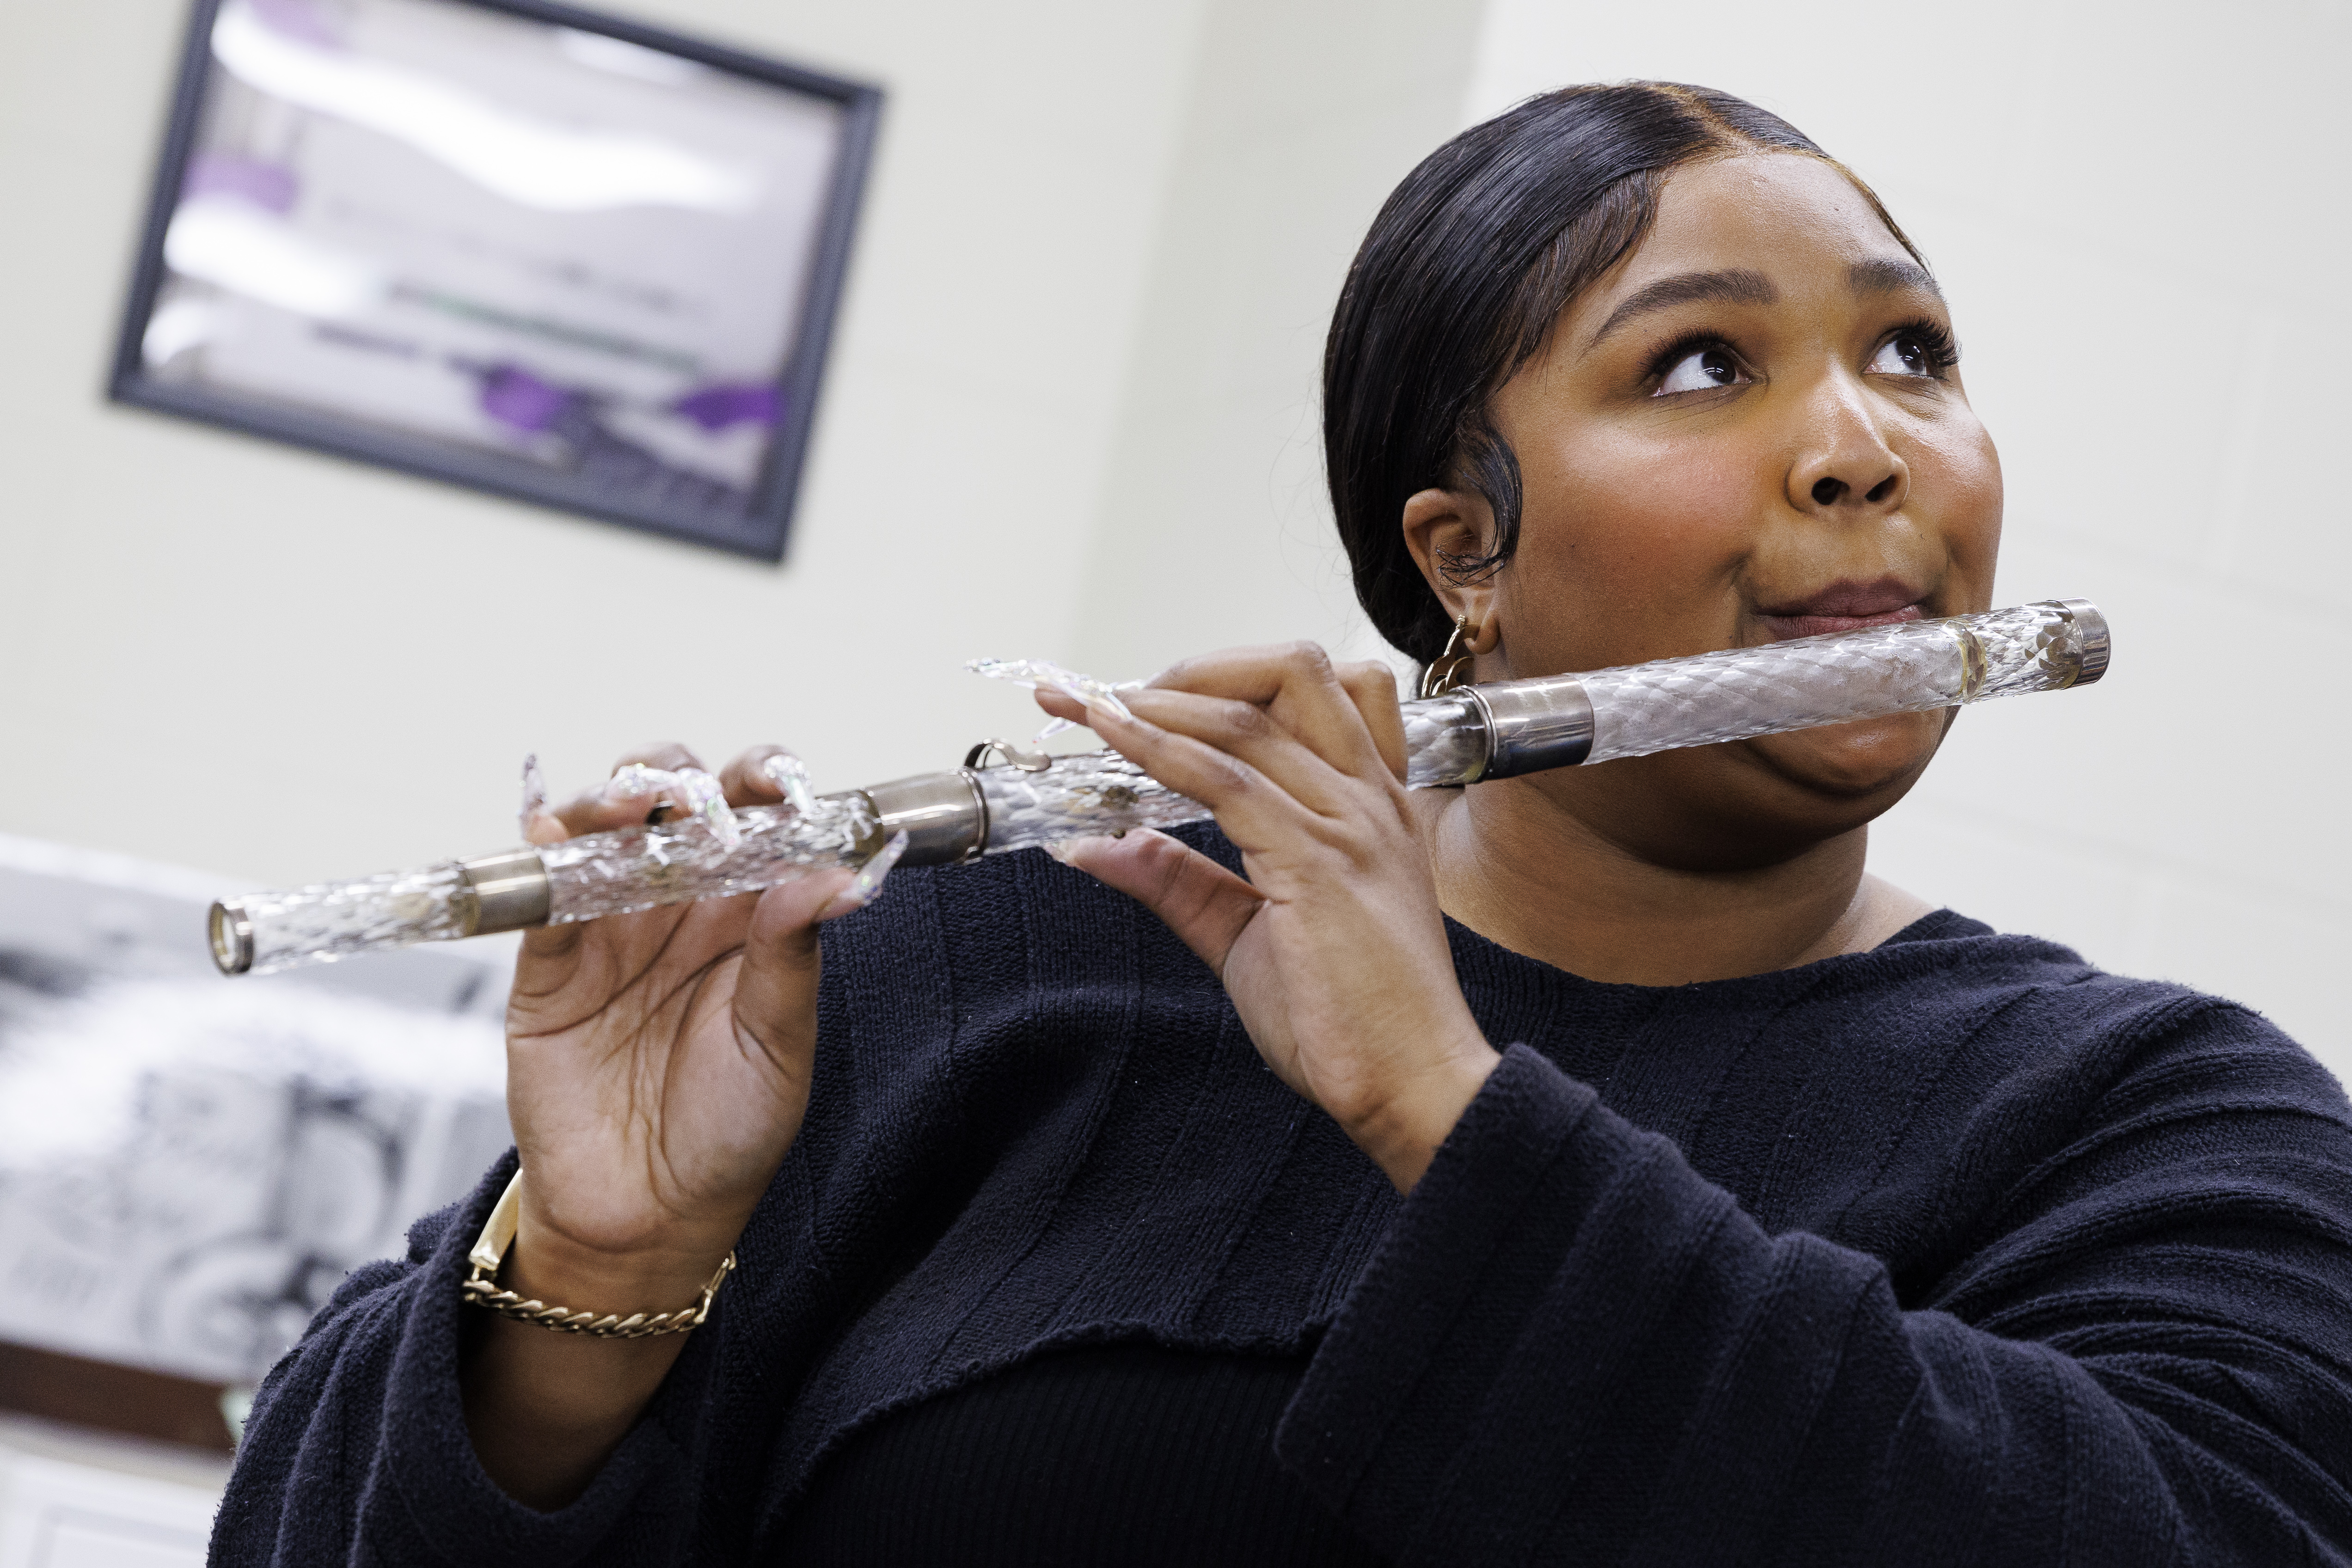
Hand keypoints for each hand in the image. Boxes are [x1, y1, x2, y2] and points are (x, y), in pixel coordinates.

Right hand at [504, 742, 869, 1306]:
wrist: (646, 1218)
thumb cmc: (729, 1133)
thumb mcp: (779, 1047)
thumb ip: (792, 956)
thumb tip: (831, 874)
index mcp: (750, 916)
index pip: (759, 823)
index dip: (764, 785)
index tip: (776, 781)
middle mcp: (680, 907)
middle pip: (674, 805)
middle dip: (679, 777)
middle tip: (693, 798)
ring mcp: (610, 928)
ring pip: (603, 831)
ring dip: (612, 799)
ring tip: (630, 805)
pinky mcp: (549, 965)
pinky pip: (542, 894)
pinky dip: (544, 855)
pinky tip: (554, 831)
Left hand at [1037, 645, 1498, 1189]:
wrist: (1413, 1088)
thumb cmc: (1353, 1023)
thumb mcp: (1246, 936)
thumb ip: (1181, 882)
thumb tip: (1102, 846)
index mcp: (1369, 805)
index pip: (1308, 696)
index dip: (1217, 677)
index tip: (1135, 694)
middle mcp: (1368, 798)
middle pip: (1293, 671)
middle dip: (1195, 667)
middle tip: (1119, 696)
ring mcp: (1349, 824)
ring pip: (1249, 718)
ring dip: (1157, 703)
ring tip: (1094, 708)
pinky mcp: (1318, 862)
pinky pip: (1226, 780)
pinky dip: (1158, 750)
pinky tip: (1113, 740)